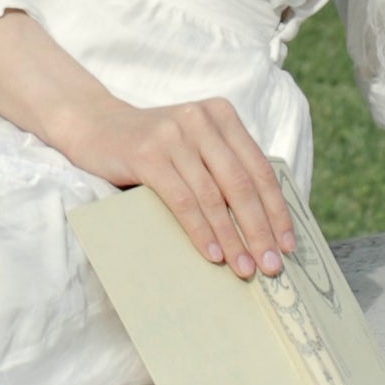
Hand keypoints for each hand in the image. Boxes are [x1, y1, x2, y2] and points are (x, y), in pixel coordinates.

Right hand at [60, 93, 295, 279]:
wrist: (96, 127)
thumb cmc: (153, 147)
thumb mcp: (194, 146)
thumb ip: (223, 169)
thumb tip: (263, 226)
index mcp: (221, 115)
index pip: (259, 168)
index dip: (276, 209)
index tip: (288, 245)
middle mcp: (201, 119)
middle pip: (241, 184)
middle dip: (260, 230)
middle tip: (271, 266)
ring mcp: (174, 134)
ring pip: (213, 196)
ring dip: (232, 238)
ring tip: (244, 269)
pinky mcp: (148, 154)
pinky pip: (183, 200)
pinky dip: (201, 230)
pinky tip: (211, 254)